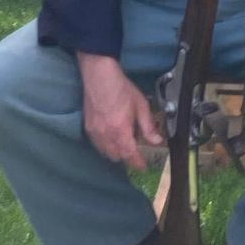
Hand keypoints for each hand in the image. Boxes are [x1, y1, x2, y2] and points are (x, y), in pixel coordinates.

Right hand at [77, 54, 162, 169]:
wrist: (99, 77)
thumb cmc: (122, 89)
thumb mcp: (141, 105)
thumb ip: (148, 126)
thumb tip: (157, 141)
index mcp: (120, 131)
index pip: (130, 155)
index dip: (137, 163)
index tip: (144, 167)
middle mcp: (105, 136)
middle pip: (117, 157)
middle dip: (127, 157)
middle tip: (136, 150)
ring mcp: (94, 133)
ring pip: (106, 153)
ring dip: (116, 152)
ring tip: (125, 142)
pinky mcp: (88, 128)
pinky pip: (97, 145)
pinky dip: (106, 146)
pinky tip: (112, 136)